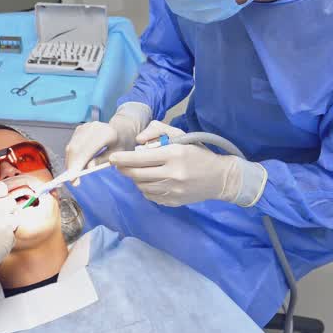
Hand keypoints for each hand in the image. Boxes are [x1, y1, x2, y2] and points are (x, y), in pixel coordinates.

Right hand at [64, 103, 150, 179]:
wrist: (120, 129)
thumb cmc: (121, 144)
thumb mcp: (117, 154)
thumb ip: (102, 160)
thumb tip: (88, 167)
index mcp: (105, 133)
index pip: (86, 150)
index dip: (77, 164)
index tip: (72, 179)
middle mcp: (93, 128)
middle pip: (75, 148)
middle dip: (71, 166)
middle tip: (73, 182)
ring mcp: (85, 127)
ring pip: (71, 146)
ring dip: (69, 162)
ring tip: (73, 177)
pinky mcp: (80, 129)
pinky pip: (71, 144)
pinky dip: (71, 157)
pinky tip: (74, 167)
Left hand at [109, 121, 266, 206]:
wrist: (220, 178)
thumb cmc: (198, 153)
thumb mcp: (181, 135)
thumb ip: (158, 131)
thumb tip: (138, 141)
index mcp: (174, 154)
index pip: (140, 158)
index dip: (123, 159)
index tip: (113, 158)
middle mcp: (172, 174)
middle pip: (136, 174)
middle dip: (124, 169)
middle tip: (119, 165)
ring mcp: (173, 191)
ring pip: (141, 186)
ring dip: (135, 178)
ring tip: (138, 171)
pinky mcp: (173, 202)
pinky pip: (150, 196)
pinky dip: (145, 188)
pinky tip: (150, 181)